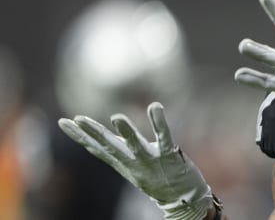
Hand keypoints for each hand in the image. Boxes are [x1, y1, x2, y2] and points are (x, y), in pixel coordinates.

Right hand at [58, 102, 213, 219]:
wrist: (182, 198)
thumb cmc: (156, 177)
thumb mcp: (130, 165)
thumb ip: (115, 152)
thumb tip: (95, 140)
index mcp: (122, 161)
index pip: (97, 147)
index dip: (79, 136)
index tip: (62, 122)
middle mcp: (133, 161)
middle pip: (110, 147)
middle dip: (94, 133)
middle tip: (78, 118)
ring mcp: (150, 159)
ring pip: (136, 144)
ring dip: (127, 131)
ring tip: (117, 117)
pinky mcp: (169, 156)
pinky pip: (164, 137)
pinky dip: (159, 123)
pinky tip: (155, 107)